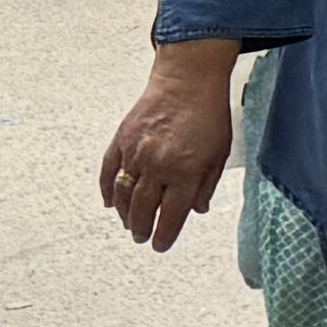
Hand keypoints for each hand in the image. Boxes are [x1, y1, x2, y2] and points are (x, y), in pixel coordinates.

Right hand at [99, 39, 240, 251]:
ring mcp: (136, 153)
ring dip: (124, 214)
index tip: (160, 246)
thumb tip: (197, 209)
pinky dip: (107, 189)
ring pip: (123, 195)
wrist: (188, 81)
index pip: (170, 217)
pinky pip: (109, 171)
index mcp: (185, 174)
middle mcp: (158, 167)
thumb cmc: (208, 115)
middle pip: (142, 210)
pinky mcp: (122, 140)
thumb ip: (206, 185)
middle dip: (141, 229)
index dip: (164, 236)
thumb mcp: (219, 155)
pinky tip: (109, 202)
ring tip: (128, 225)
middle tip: (142, 237)